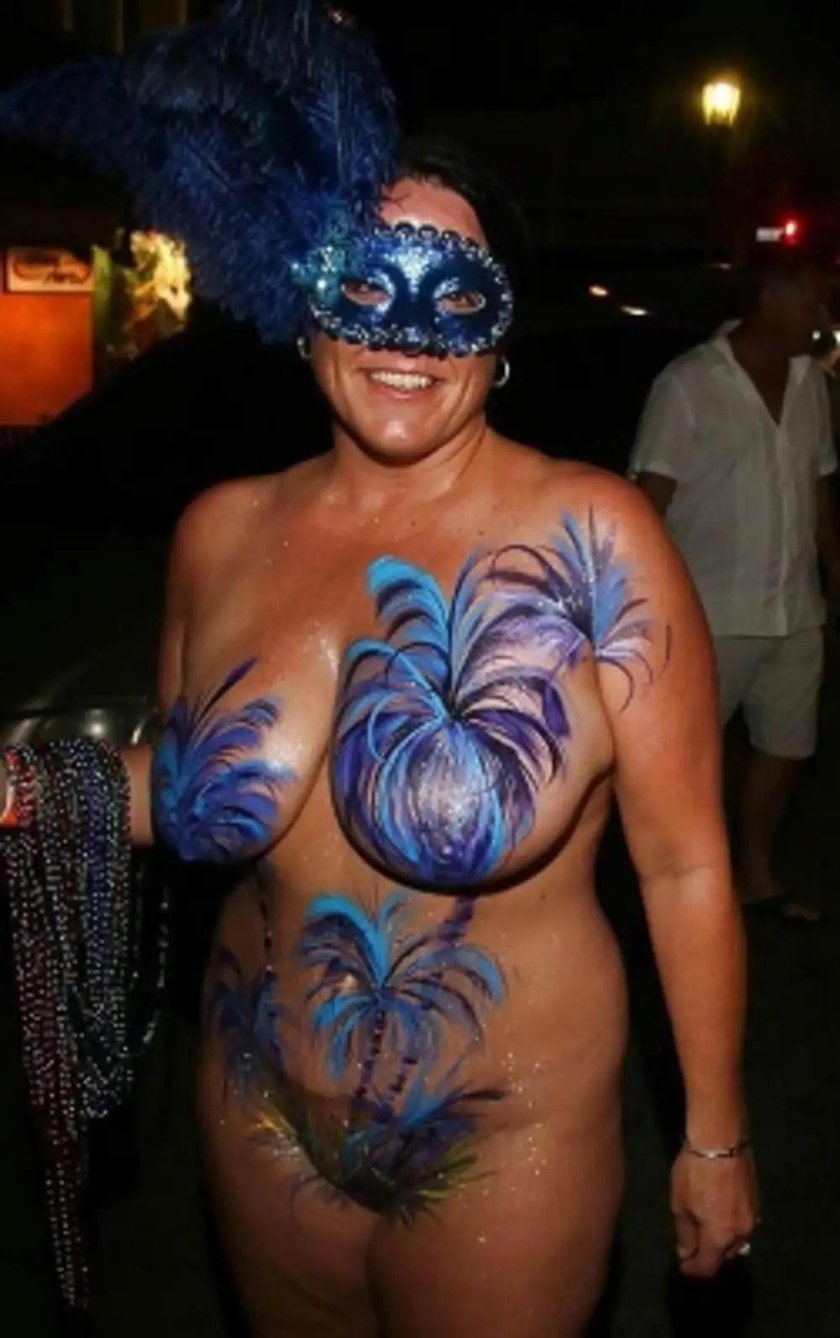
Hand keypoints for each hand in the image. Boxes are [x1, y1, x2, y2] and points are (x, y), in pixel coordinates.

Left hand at [670, 1145, 758, 1277]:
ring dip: (721, 1240)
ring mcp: (752, 1216)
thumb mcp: (681, 1204)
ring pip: (736, 1240)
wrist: (721, 1139)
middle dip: (709, 1255)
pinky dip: (730, 1226)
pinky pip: (743, 1224)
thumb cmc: (695, 1172)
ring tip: (705, 1230)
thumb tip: (686, 1253)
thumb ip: (685, 1233)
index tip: (683, 1265)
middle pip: (725, 1255)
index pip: (709, 1266)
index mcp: (720, 1237)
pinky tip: (719, 1214)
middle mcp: (741, 1233)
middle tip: (693, 1246)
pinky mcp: (756, 1200)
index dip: (694, 1269)